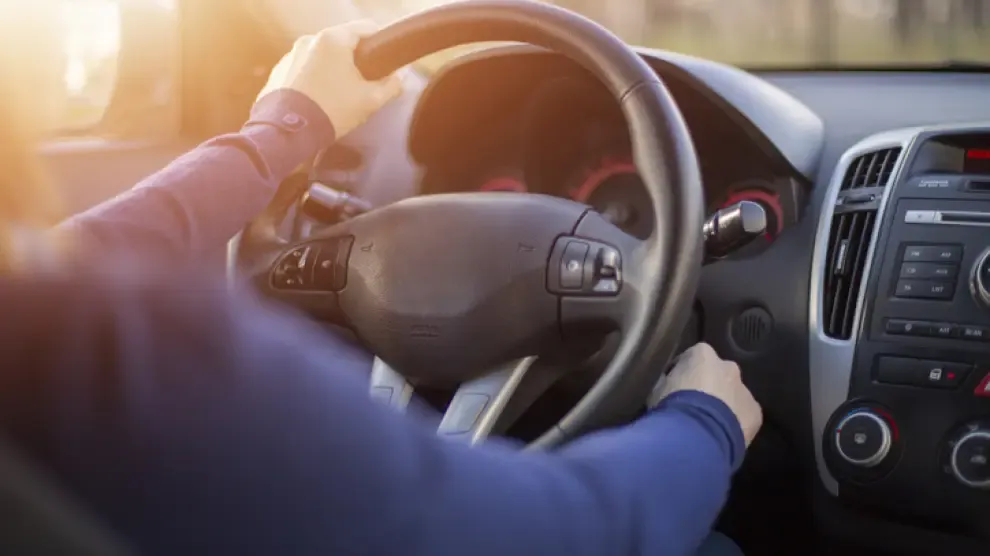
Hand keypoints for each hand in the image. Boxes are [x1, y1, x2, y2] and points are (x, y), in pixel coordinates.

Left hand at [258, 20, 402, 137]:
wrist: (287, 133)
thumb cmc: (332, 111)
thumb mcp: (370, 101)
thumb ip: (391, 85)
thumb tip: (399, 78)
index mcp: (333, 39)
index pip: (366, 28)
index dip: (381, 43)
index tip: (387, 61)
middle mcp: (309, 40)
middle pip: (342, 43)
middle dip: (355, 61)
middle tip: (364, 84)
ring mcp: (290, 55)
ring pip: (321, 57)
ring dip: (332, 70)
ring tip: (338, 97)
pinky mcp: (279, 72)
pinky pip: (303, 70)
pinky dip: (313, 80)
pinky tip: (318, 101)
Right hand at [650, 343, 762, 445]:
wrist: (697, 437)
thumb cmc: (672, 407)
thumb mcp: (657, 390)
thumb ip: (665, 382)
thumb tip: (667, 384)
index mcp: (703, 354)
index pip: (692, 358)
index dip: (683, 374)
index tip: (675, 389)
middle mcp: (728, 366)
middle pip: (717, 374)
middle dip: (708, 387)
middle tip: (694, 407)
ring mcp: (745, 389)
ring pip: (734, 394)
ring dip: (723, 405)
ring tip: (708, 424)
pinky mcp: (755, 412)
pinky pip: (743, 415)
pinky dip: (735, 422)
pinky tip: (722, 435)